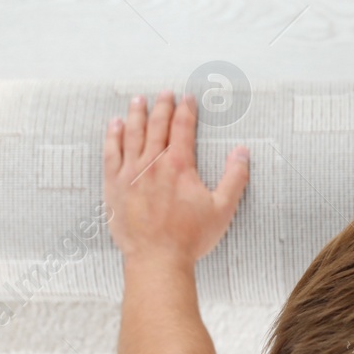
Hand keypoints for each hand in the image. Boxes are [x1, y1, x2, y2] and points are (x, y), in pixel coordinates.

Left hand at [102, 91, 249, 264]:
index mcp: (179, 166)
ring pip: (132, 134)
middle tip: (165, 93)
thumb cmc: (190, 238)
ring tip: (138, 100)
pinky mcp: (114, 186)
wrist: (156, 259)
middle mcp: (153, 164)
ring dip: (136, 114)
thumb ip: (235, 178)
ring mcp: (130, 173)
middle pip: (157, 125)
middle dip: (162, 106)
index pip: (183, 127)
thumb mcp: (222, 209)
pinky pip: (111, 154)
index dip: (186, 110)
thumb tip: (242, 152)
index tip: (187, 98)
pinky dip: (113, 136)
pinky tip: (115, 125)